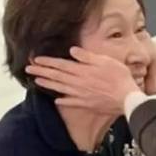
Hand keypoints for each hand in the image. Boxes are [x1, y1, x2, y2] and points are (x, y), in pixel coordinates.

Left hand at [25, 47, 139, 114]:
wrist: (127, 98)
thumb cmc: (119, 78)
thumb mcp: (105, 61)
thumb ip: (87, 57)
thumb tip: (73, 51)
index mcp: (82, 71)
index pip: (61, 65)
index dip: (47, 62)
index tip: (35, 60)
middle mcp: (78, 83)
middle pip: (57, 76)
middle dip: (41, 72)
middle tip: (28, 69)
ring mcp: (81, 95)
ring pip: (60, 89)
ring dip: (47, 84)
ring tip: (36, 81)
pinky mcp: (87, 104)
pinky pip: (71, 103)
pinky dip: (62, 101)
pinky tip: (56, 100)